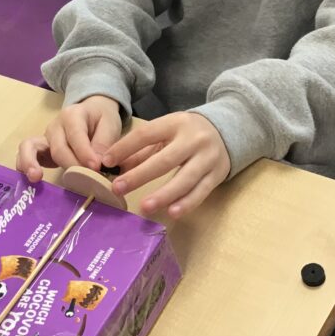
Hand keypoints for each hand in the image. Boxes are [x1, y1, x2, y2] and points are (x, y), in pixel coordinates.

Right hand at [16, 95, 122, 182]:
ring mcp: (45, 137)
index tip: (96, 168)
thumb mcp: (109, 125)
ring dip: (31, 162)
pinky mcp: (40, 149)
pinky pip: (26, 154)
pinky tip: (29, 178)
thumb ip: (104, 143)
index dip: (85, 153)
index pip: (75, 136)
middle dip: (71, 165)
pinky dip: (24, 165)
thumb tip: (97, 165)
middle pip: (58, 148)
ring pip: (32, 148)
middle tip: (86, 179)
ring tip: (36, 177)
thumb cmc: (100, 119)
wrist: (92, 112)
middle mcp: (55, 126)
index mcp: (72, 115)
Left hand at [102, 112, 230, 218]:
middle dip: (140, 176)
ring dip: (163, 194)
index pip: (146, 135)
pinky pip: (201, 191)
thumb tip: (115, 166)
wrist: (228, 129)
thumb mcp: (166, 132)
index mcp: (175, 123)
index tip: (107, 162)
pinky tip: (172, 212)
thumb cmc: (187, 133)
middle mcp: (193, 139)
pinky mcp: (217, 174)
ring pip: (184, 179)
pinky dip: (187, 203)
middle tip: (117, 188)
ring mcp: (207, 158)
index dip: (125, 148)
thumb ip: (142, 149)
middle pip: (165, 160)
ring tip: (144, 207)